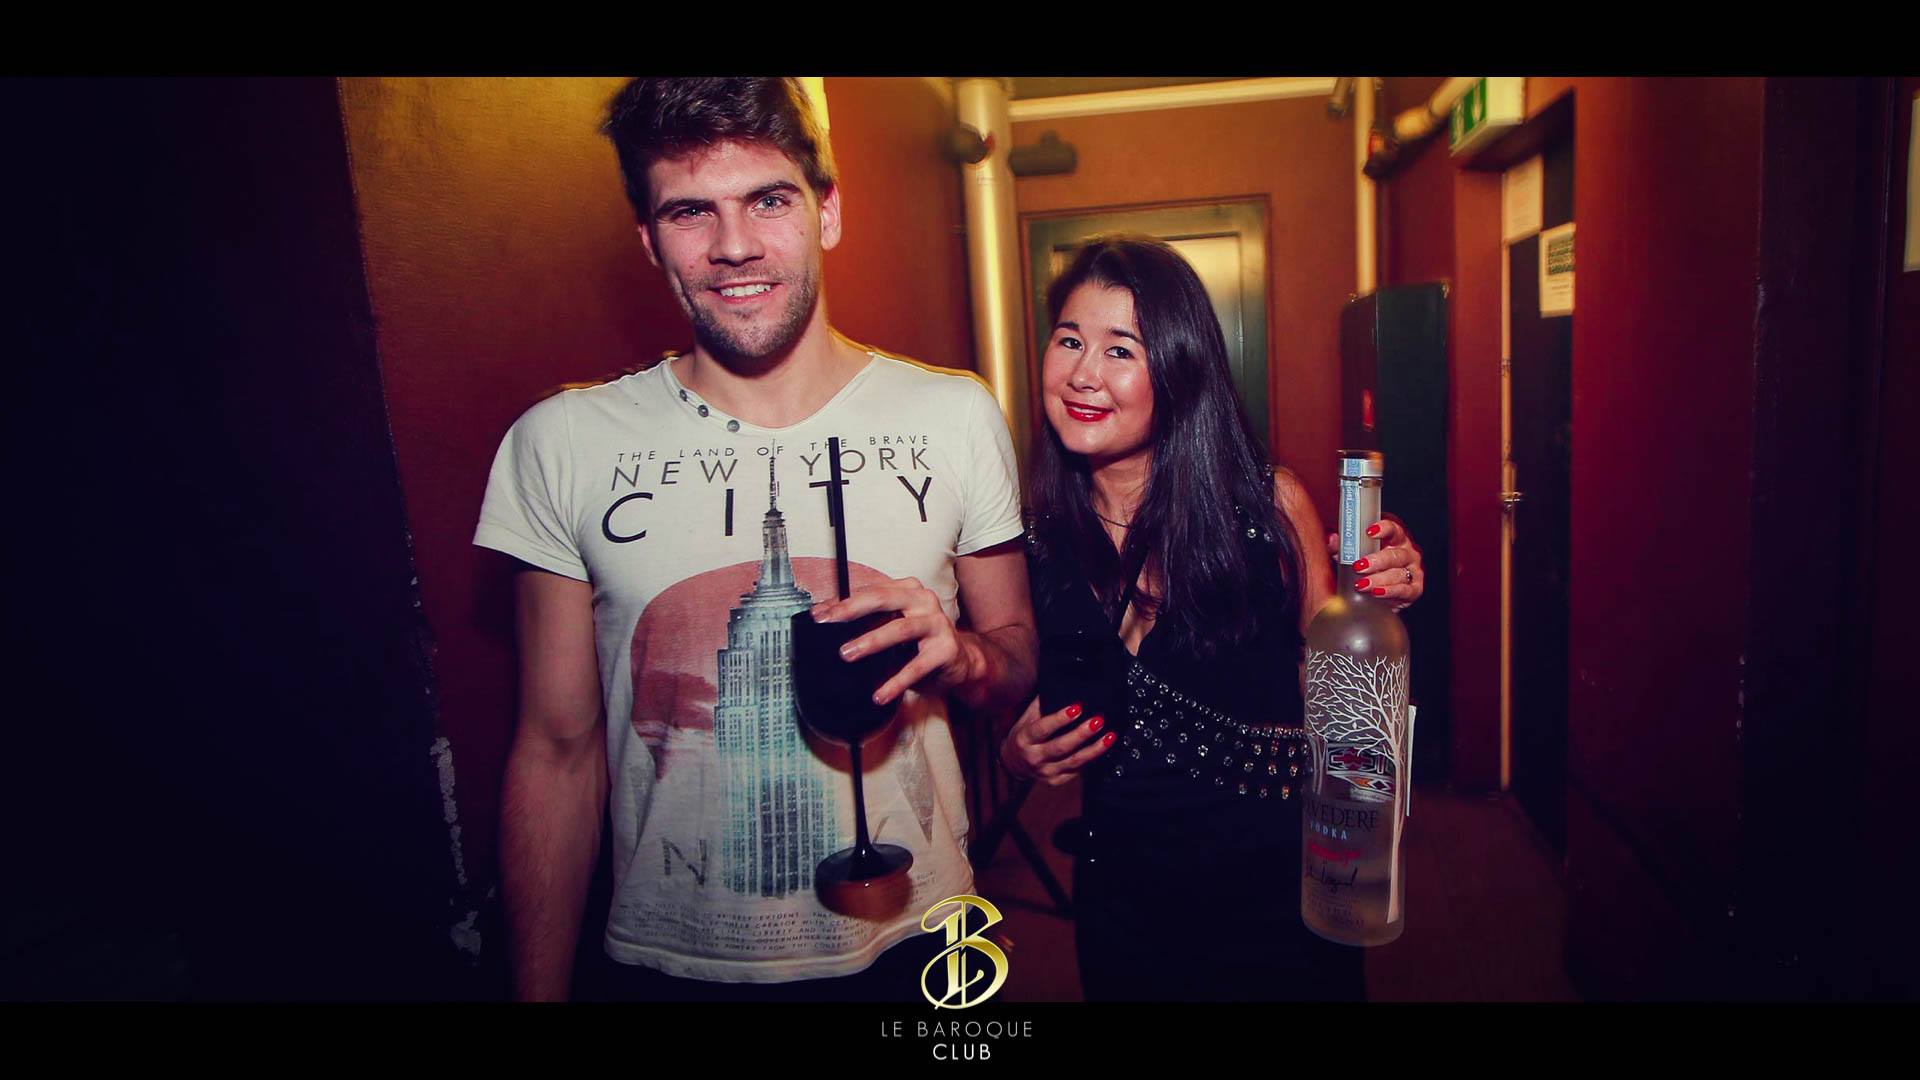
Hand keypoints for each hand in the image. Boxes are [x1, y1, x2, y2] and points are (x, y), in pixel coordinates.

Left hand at [811, 577, 973, 706]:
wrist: (961, 662)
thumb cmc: (919, 642)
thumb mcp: (893, 625)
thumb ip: (866, 619)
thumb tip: (823, 616)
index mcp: (908, 590)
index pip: (871, 591)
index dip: (843, 602)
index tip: (818, 616)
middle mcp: (924, 601)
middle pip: (884, 600)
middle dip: (852, 611)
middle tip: (828, 623)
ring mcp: (938, 623)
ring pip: (900, 629)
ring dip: (872, 642)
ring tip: (847, 654)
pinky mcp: (946, 650)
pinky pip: (917, 667)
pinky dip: (896, 682)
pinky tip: (879, 695)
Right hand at [999, 697, 1114, 785]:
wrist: (1014, 762)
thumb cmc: (1024, 734)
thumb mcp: (1026, 718)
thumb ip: (1042, 704)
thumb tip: (1062, 686)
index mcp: (1024, 739)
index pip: (1042, 728)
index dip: (1060, 719)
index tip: (1077, 708)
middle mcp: (1033, 758)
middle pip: (1060, 747)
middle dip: (1081, 734)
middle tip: (1098, 721)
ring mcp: (1045, 772)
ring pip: (1074, 762)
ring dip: (1094, 749)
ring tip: (1109, 736)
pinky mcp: (1055, 780)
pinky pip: (1076, 770)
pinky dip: (1091, 759)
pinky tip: (1101, 748)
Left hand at [1325, 517, 1423, 612]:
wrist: (1373, 595)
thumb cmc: (1364, 566)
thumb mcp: (1349, 554)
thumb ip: (1339, 546)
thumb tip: (1331, 537)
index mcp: (1394, 537)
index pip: (1393, 528)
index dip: (1383, 528)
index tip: (1369, 532)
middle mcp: (1407, 551)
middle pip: (1395, 554)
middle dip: (1376, 561)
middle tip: (1358, 566)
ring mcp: (1413, 570)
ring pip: (1398, 573)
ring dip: (1378, 579)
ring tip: (1361, 584)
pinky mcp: (1414, 589)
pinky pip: (1405, 590)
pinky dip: (1390, 592)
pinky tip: (1377, 593)